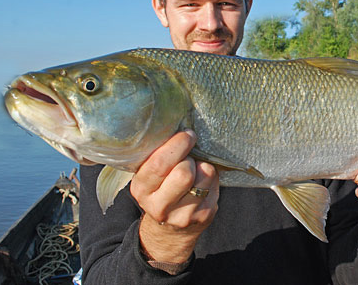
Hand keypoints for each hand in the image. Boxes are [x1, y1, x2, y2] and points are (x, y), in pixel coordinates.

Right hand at [130, 130, 218, 262]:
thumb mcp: (150, 175)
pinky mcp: (204, 216)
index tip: (187, 135)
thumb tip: (183, 128)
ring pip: (205, 176)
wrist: (169, 229)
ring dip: (204, 167)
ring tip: (196, 170)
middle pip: (184, 173)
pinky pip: (215, 186)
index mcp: (141, 189)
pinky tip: (203, 182)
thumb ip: (160, 156)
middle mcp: (159, 206)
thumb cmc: (161, 189)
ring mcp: (183, 215)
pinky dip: (212, 179)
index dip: (177, 145)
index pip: (160, 164)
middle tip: (190, 156)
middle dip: (191, 158)